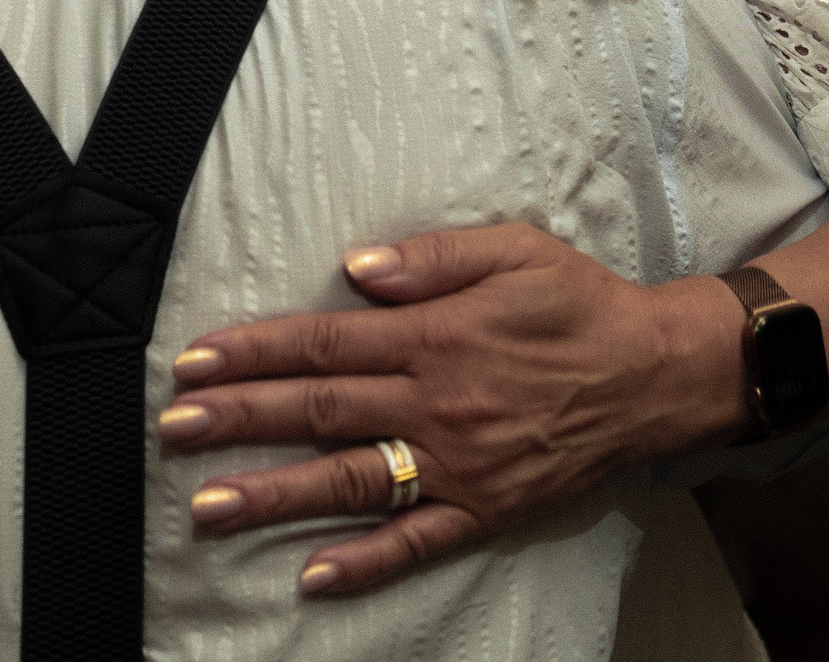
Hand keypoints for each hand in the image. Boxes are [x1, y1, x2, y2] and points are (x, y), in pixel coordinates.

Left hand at [156, 224, 745, 595]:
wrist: (655, 374)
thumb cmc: (579, 303)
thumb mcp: (513, 251)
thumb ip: (432, 259)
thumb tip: (356, 270)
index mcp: (435, 336)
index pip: (324, 344)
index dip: (254, 353)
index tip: (194, 362)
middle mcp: (436, 403)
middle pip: (320, 411)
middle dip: (239, 419)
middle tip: (172, 430)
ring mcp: (458, 463)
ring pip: (351, 481)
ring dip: (276, 494)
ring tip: (209, 506)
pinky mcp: (485, 507)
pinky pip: (417, 541)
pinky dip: (366, 563)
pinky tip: (314, 577)